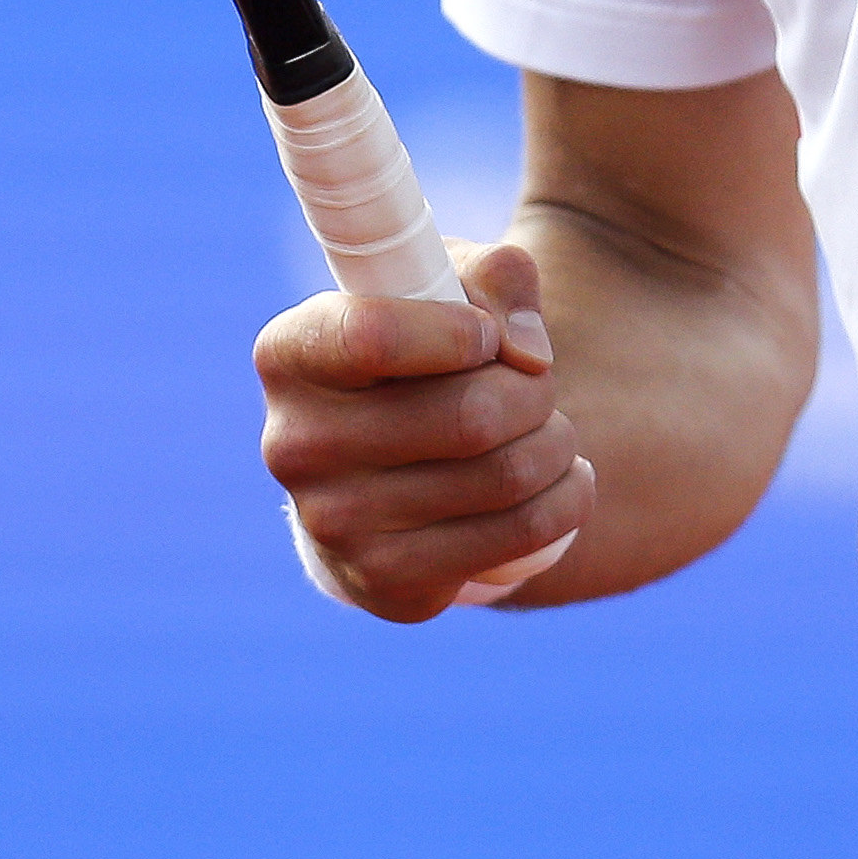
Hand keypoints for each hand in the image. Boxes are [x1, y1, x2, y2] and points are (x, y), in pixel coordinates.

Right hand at [254, 238, 594, 621]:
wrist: (383, 471)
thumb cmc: (420, 352)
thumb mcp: (444, 284)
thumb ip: (493, 276)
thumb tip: (528, 351)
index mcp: (290, 354)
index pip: (374, 337)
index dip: (460, 331)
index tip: (486, 335)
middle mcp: (296, 445)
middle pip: (471, 416)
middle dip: (533, 390)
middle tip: (534, 384)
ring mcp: (336, 525)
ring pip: (506, 475)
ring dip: (556, 442)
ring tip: (548, 430)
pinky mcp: (388, 582)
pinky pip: (522, 533)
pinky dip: (568, 496)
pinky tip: (559, 477)